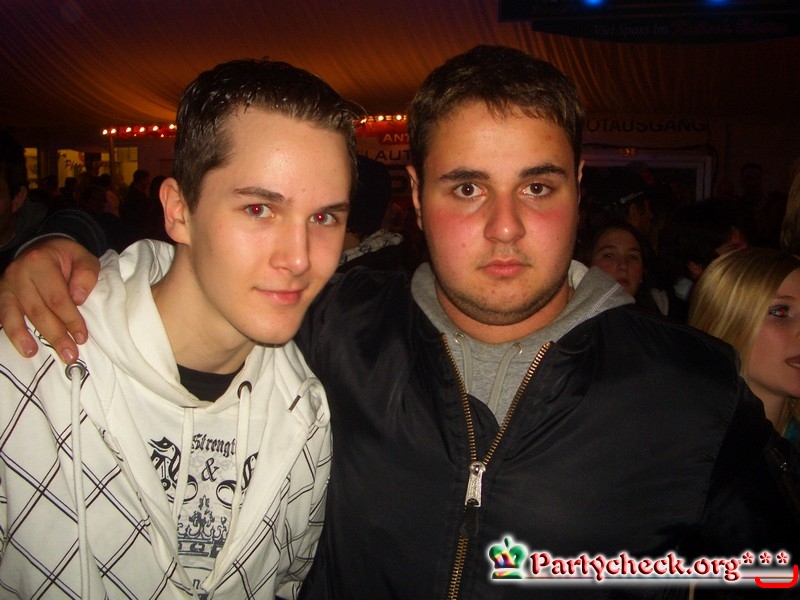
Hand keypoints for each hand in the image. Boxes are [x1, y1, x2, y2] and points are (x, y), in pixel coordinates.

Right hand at [0, 238, 99, 363]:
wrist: (42, 249)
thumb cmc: (67, 258)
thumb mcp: (84, 258)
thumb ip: (86, 275)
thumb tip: (78, 299)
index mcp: (40, 262)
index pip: (57, 297)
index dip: (70, 319)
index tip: (82, 337)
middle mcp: (19, 273)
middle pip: (38, 310)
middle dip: (55, 335)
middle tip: (70, 355)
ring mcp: (7, 285)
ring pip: (17, 315)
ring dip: (28, 339)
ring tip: (37, 355)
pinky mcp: (1, 295)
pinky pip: (4, 317)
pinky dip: (13, 334)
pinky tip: (24, 349)